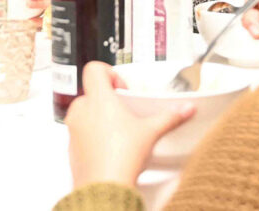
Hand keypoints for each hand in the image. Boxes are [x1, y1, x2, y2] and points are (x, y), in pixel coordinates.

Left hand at [66, 62, 194, 187]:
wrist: (103, 188)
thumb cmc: (121, 158)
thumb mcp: (151, 132)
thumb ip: (170, 117)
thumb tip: (186, 109)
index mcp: (99, 99)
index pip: (94, 69)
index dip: (110, 74)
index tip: (123, 89)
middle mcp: (82, 111)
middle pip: (92, 92)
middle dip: (109, 100)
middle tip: (126, 114)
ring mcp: (74, 129)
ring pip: (85, 113)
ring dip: (100, 118)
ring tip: (120, 133)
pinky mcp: (72, 148)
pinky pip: (81, 133)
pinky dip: (93, 137)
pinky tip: (110, 150)